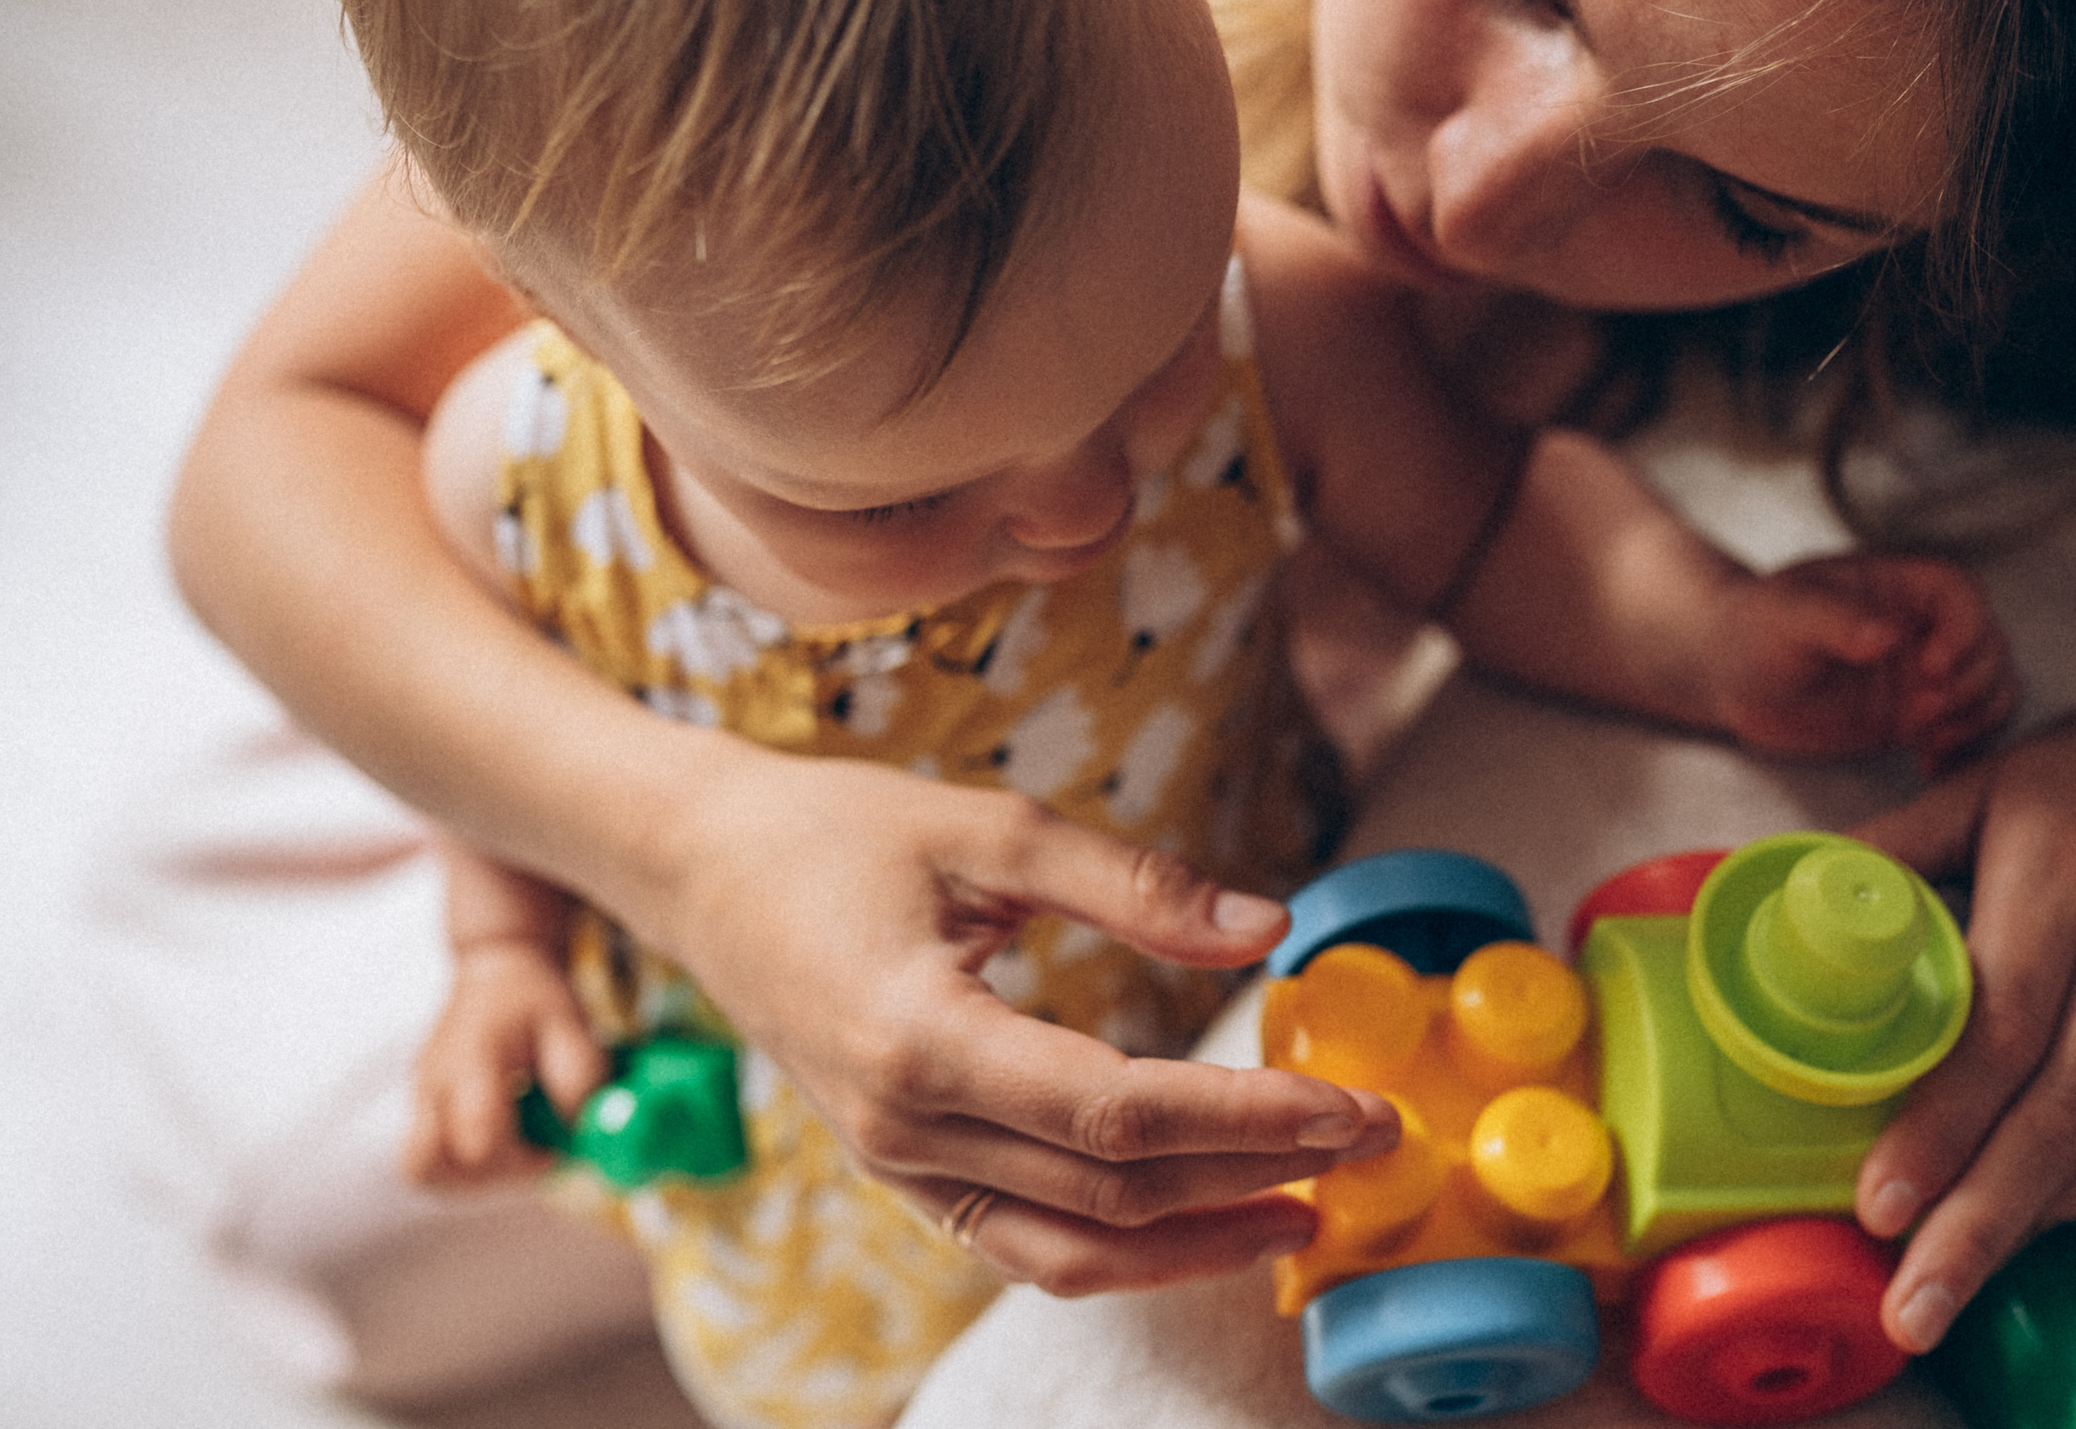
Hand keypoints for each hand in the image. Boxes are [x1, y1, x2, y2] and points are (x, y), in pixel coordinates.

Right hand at [404, 940, 608, 1187]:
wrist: (496, 968)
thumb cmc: (536, 997)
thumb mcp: (572, 1022)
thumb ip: (580, 1076)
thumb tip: (576, 1131)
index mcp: (471, 1061)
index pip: (476, 1139)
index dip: (518, 1162)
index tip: (553, 1152)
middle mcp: (433, 1083)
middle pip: (431, 1165)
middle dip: (489, 1178)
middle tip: (534, 1158)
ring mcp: (419, 1096)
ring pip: (420, 1170)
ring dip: (470, 1179)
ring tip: (516, 1155)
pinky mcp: (420, 1106)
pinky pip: (425, 1160)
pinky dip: (460, 1170)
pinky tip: (499, 1147)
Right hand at [654, 746, 1399, 1296]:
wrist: (706, 876)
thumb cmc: (842, 833)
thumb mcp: (993, 827)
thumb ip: (1137, 883)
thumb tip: (1270, 927)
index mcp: (922, 1037)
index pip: (1122, 1114)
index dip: (1249, 1117)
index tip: (1352, 1104)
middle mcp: (905, 1128)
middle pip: (1115, 1190)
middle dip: (1257, 1171)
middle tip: (1369, 1137)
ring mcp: (898, 1168)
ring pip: (1075, 1248)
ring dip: (1201, 1239)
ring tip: (1308, 1212)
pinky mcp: (905, 1176)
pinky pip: (1027, 1245)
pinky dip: (1126, 1248)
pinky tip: (1205, 1219)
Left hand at [1702, 553, 2015, 766]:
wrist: (1727, 676)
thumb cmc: (1753, 627)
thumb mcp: (1787, 614)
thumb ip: (1836, 619)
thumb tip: (1888, 636)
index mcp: (1895, 586)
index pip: (1959, 592)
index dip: (1962, 629)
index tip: (1930, 667)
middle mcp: (1919, 626)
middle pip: (1988, 642)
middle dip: (1970, 681)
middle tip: (1923, 712)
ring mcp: (1921, 673)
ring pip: (1990, 685)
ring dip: (1976, 715)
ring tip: (1930, 739)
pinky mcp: (1913, 717)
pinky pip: (1965, 727)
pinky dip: (1964, 746)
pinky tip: (1929, 764)